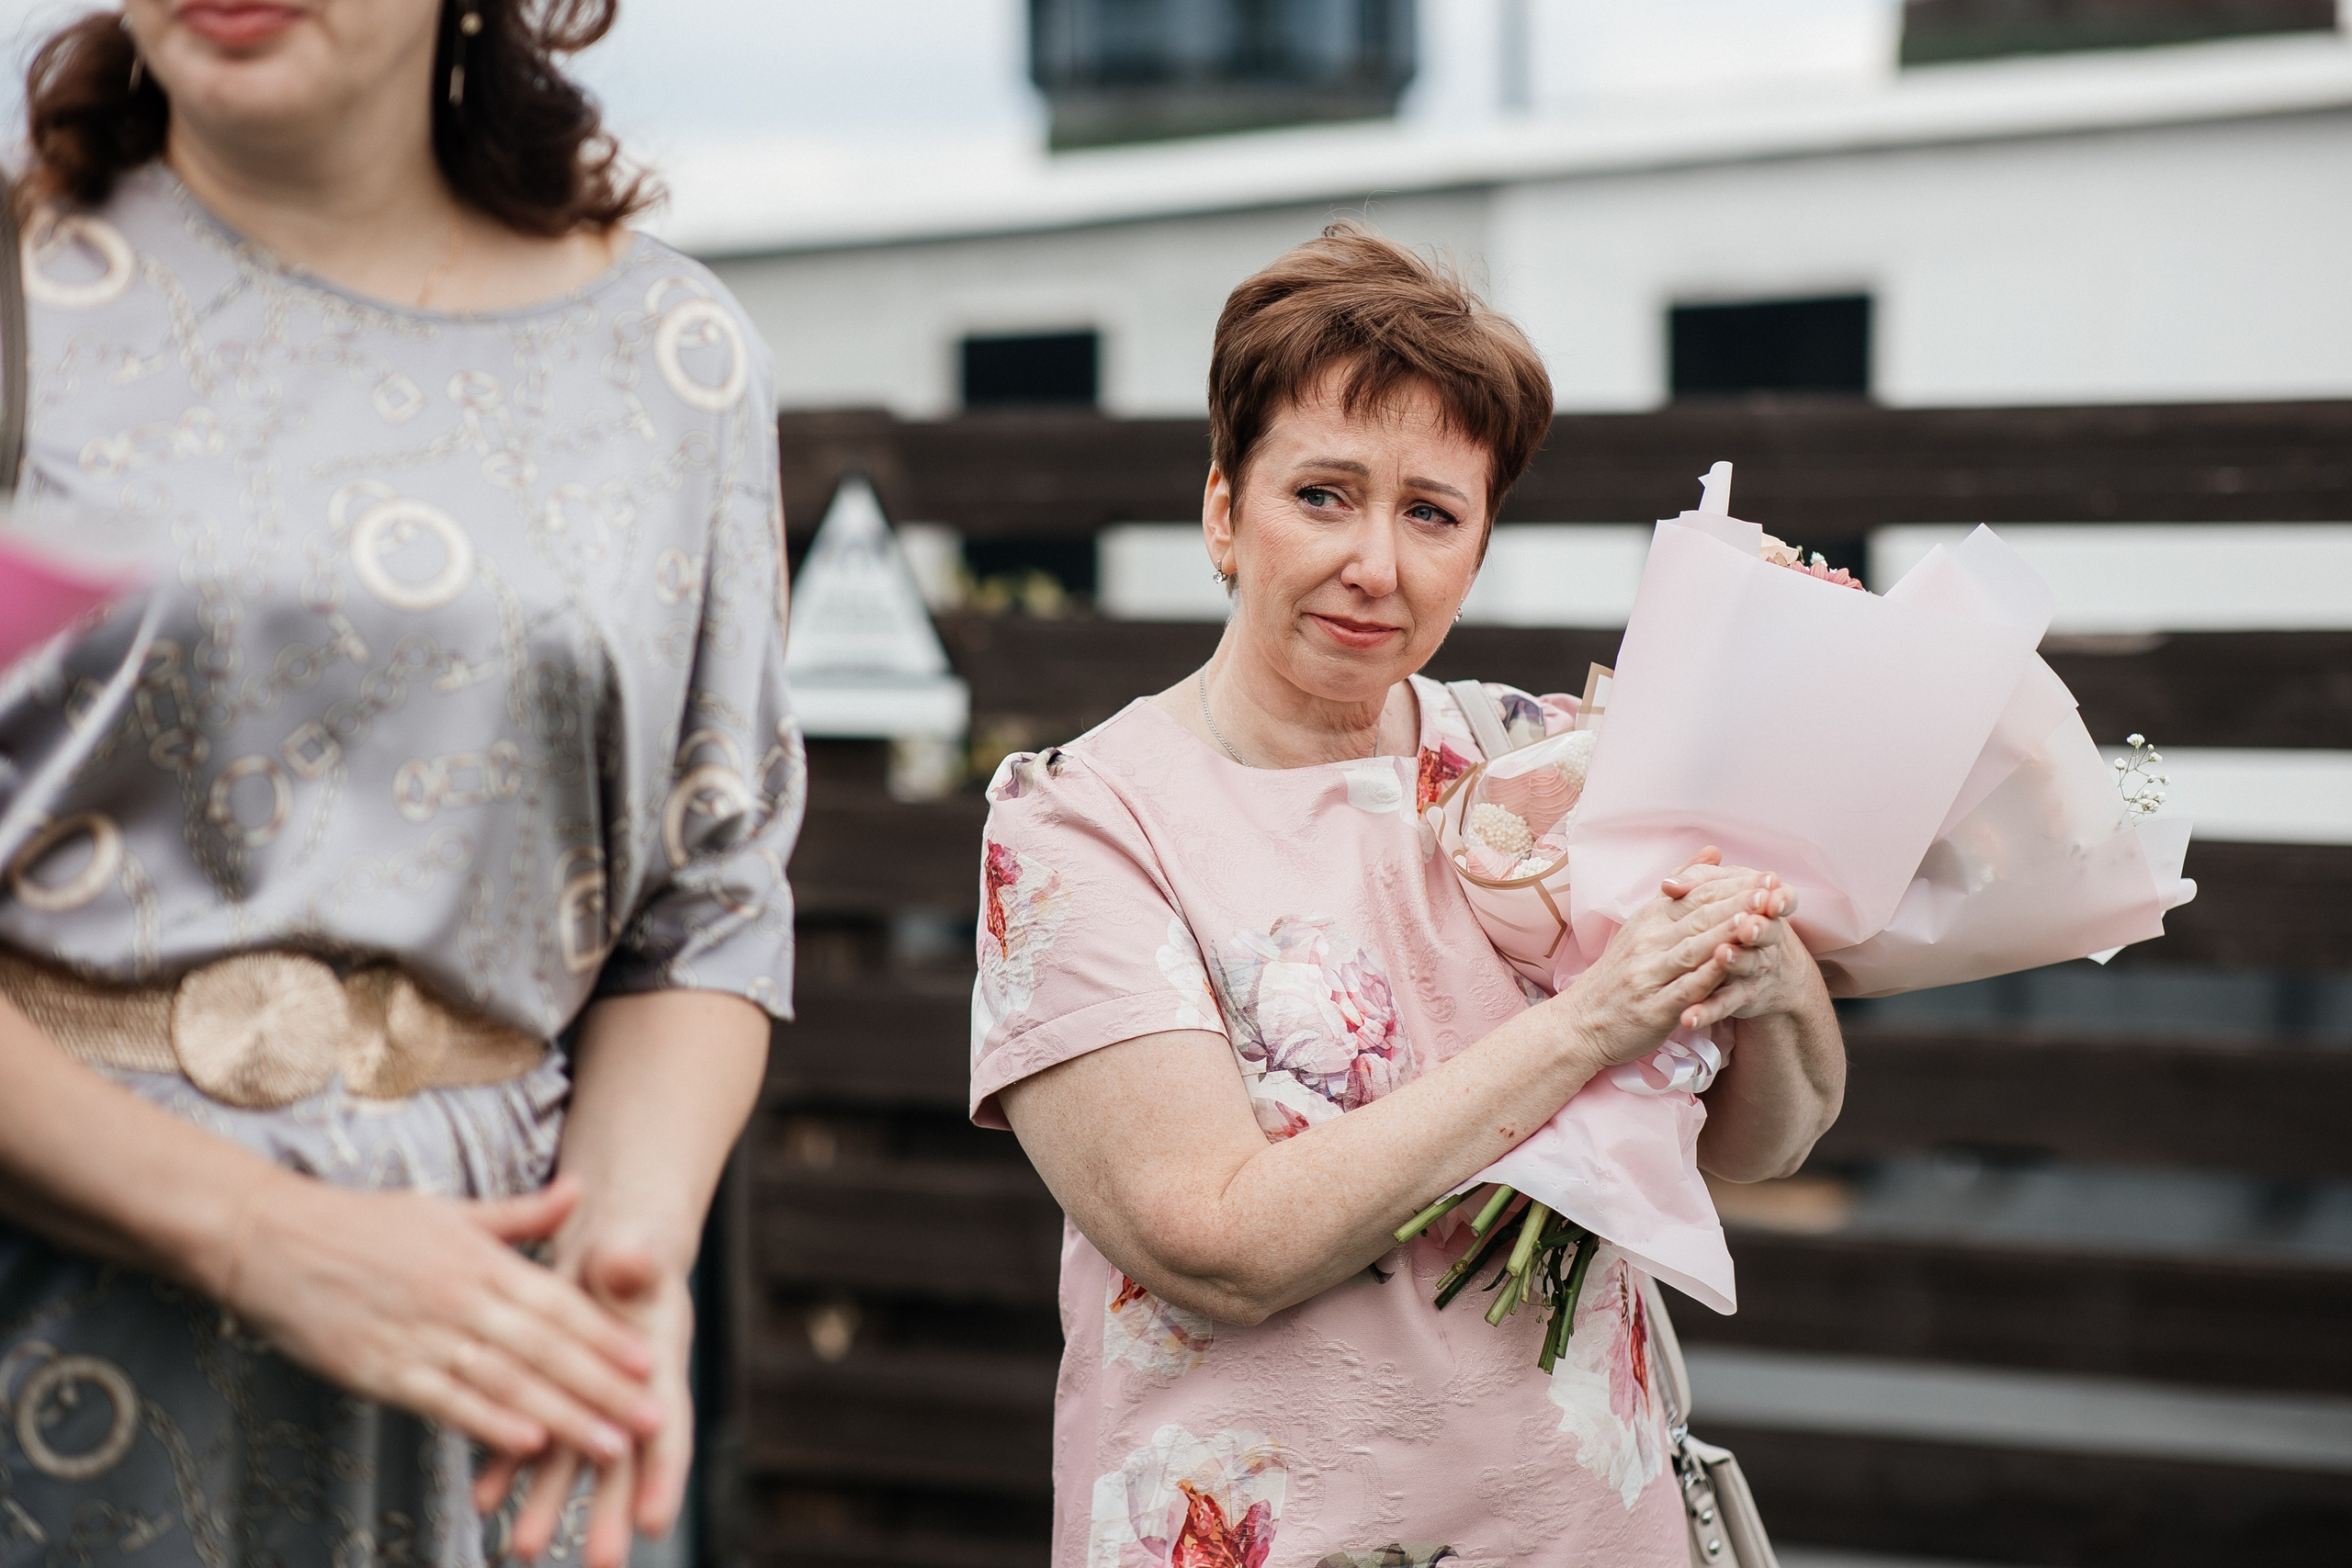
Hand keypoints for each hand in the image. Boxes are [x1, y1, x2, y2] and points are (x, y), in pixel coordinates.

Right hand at [223, 1174, 660, 1462]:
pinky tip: (528, 1447)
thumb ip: (519, 1215)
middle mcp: (460, 1299)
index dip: (606, 1335)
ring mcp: (421, 1337)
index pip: (558, 1303)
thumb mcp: (450, 1211)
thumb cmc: (364, 1224)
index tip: (650, 1361)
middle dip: (604, 1387)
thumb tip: (582, 1189)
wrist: (270, 1238)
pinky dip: (489, 1424)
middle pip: (546, 1350)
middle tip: (653, 1418)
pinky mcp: (381, 1372)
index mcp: (480, 1259)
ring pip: (508, 1383)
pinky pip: (446, 1403)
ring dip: (565, 1418)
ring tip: (611, 1445)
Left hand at [474, 1241, 694, 1567]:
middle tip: (601, 1564)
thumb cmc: (632, 1249)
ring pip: (570, 1458)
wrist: (611, 1247)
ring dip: (547, 1503)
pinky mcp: (551, 1390)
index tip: (657, 1519)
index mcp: (660, 1357)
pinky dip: (506, 1466)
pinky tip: (482, 1498)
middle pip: (623, 1459)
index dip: (664, 1471)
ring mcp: (588, 1396)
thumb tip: (632, 1262)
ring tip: (521, 1547)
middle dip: (611, 1513)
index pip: (668, 1422)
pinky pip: (528, 1436)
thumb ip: (636, 1261)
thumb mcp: (638, 1249)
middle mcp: (627, 1389)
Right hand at [1553, 848, 1773, 1067]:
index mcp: (1648, 920)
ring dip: (1727, 934)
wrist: (1582, 1021)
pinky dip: (1708, 976)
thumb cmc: (1619, 974)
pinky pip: (1684, 989)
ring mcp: (1648, 975)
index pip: (1695, 896)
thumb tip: (1712, 850)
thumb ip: (1680, 890)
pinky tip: (1731, 966)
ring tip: (1759, 920)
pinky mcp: (1653, 1008)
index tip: (1765, 876)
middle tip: (1771, 889)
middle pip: (1698, 919)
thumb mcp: (1643, 925)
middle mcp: (1647, 943)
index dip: (1732, 886)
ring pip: (1693, 950)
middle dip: (1737, 903)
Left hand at [1660, 857, 1813, 1030]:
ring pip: (1746, 964)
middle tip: (1749, 925)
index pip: (1775, 898)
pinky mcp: (1738, 997)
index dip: (1775, 894)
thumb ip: (1699, 883)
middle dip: (1756, 927)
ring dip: (1735, 961)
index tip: (1768, 887)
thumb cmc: (1738, 918)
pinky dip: (1706, 1010)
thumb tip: (1667, 884)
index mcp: (1765, 907)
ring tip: (1723, 955)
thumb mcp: (1728, 894)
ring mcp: (1753, 969)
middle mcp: (1766, 938)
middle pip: (1765, 930)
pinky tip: (1689, 1018)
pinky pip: (1721, 1004)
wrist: (1771, 973)